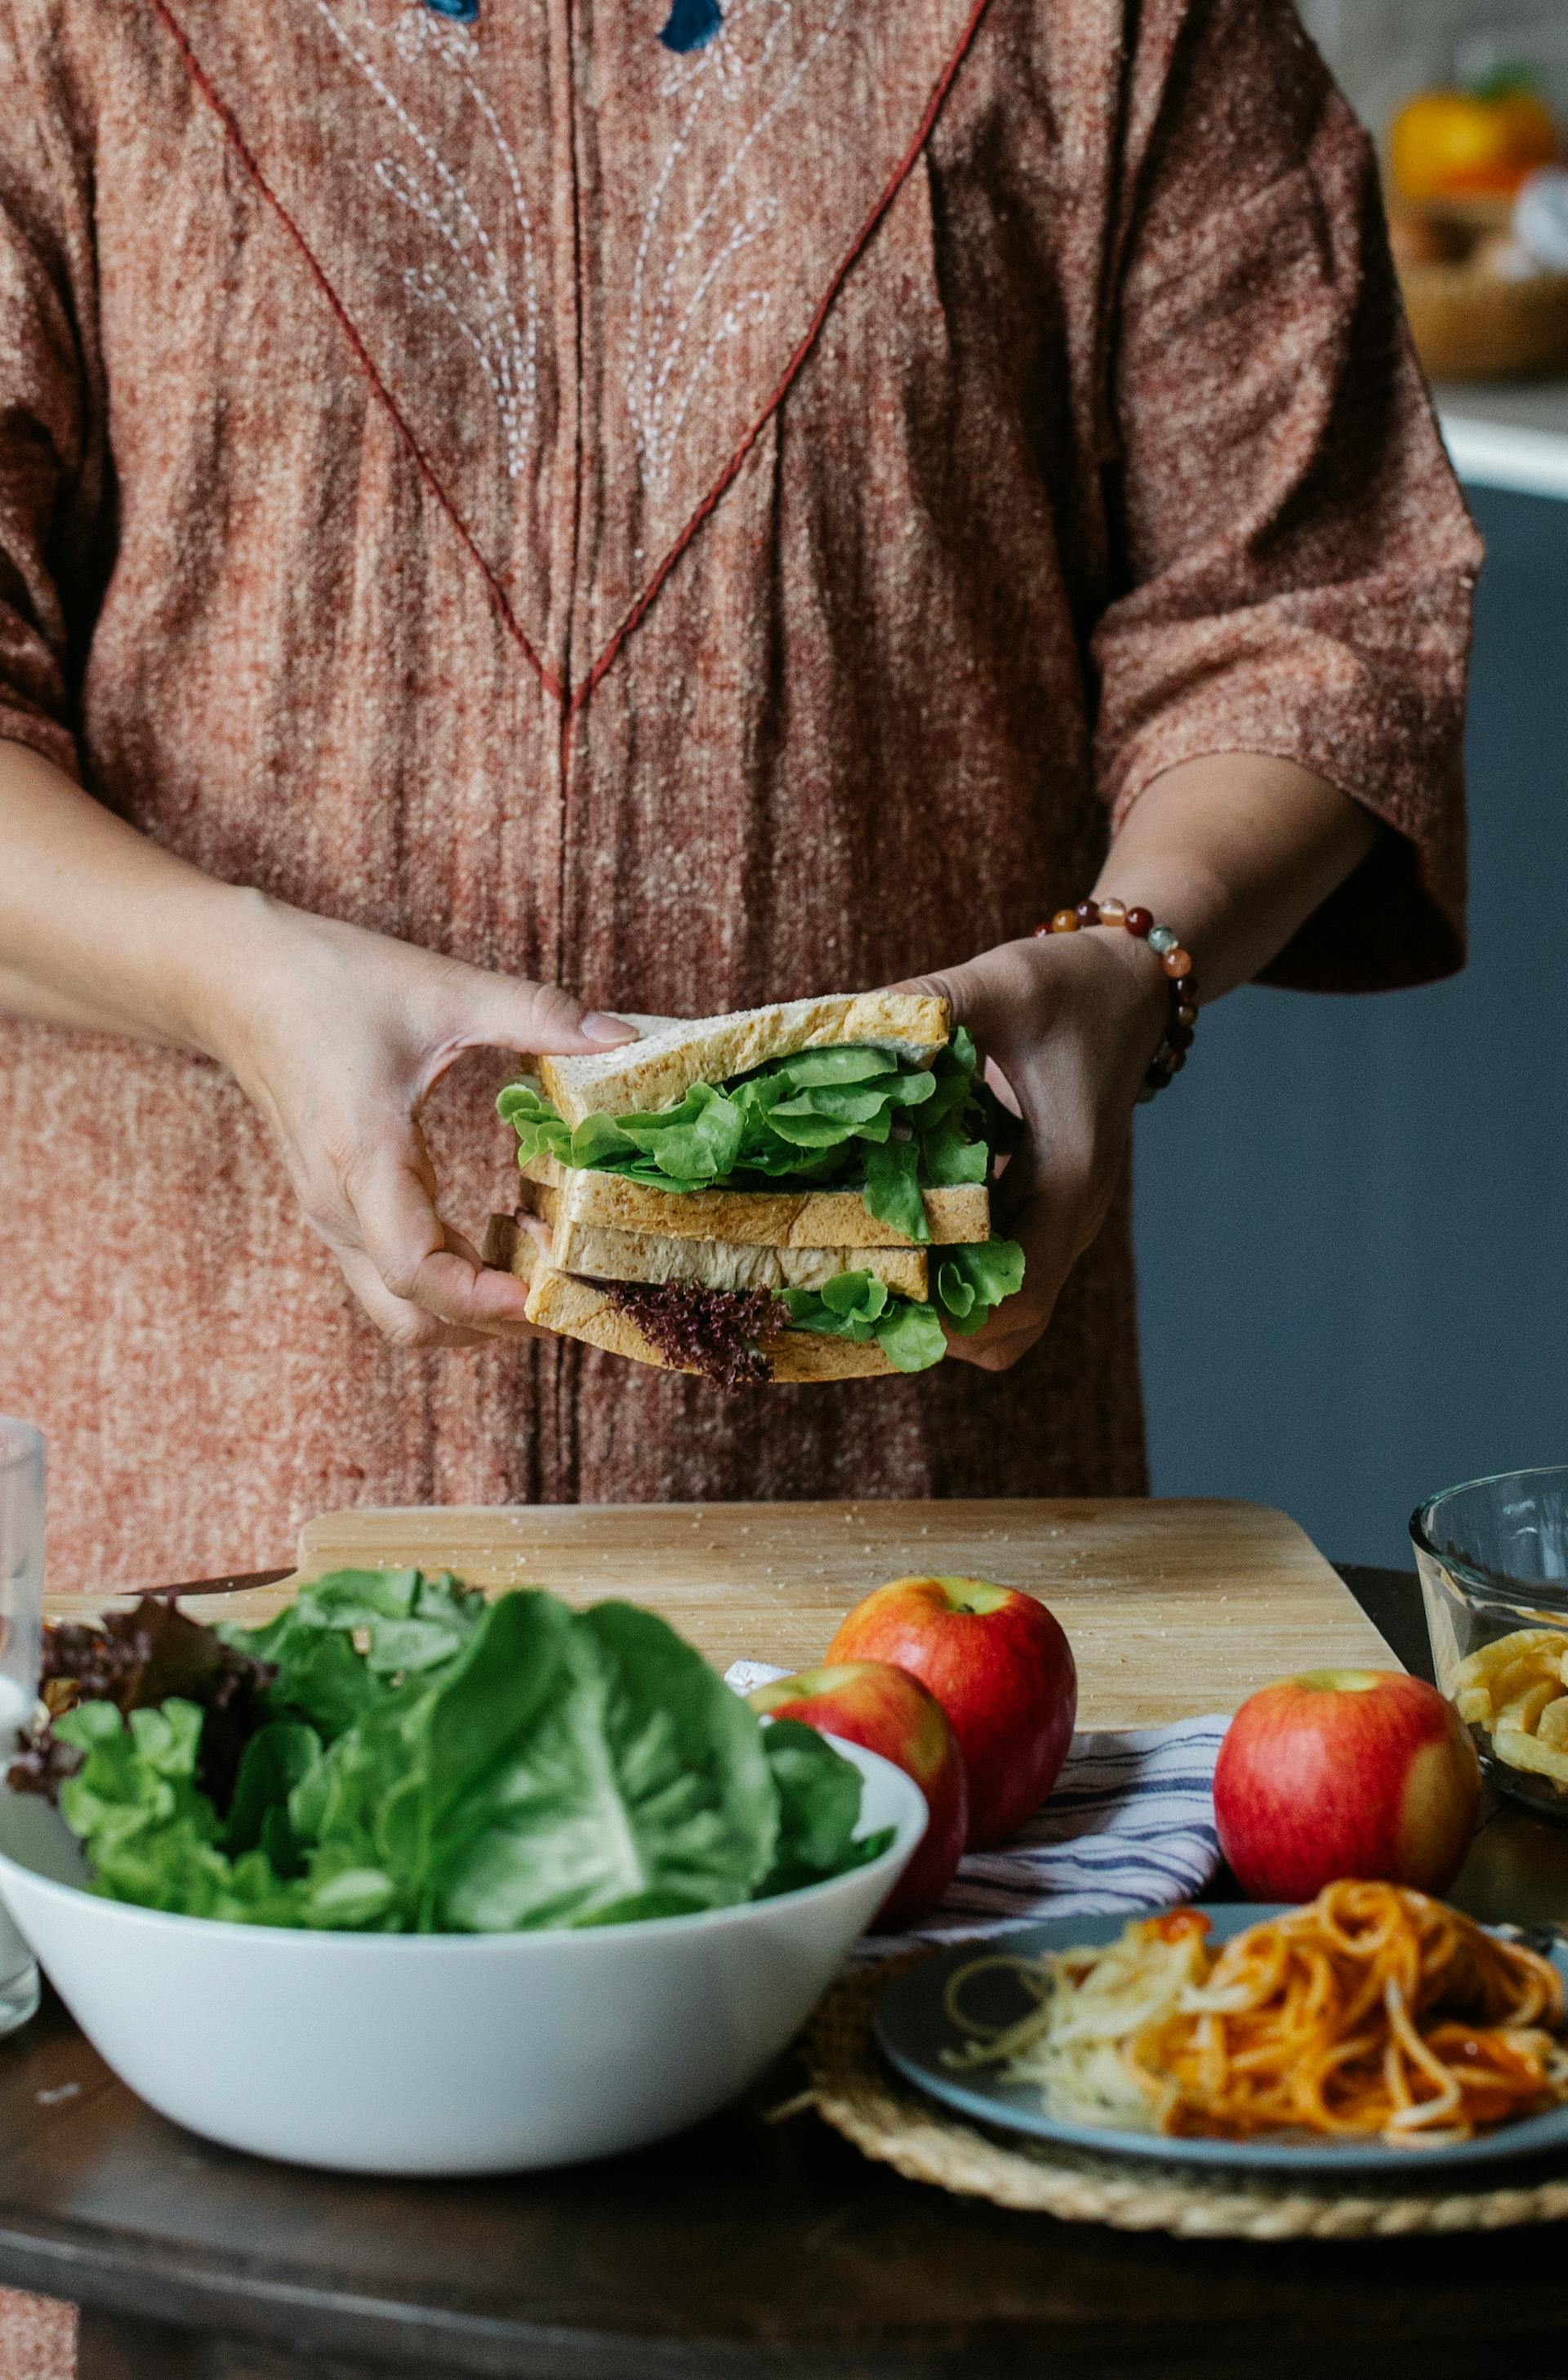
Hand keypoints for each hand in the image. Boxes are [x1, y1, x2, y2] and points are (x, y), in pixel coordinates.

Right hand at [206, 895, 634, 1349]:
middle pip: (414, 1318)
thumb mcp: (441, 989)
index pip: (418, 1273)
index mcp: (362, 1160)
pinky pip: (392, 1274)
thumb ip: (534, 1013)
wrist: (233, 981)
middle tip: (569, 1292)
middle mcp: (340, 1206)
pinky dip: (450, 1279)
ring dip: (473, 1308)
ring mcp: (333, 1214)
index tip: (551, 1290)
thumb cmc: (324, 982)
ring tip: (545, 1267)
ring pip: (401, 1307)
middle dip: (493, 1324)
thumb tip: (621, 1036)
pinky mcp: (337, 1208)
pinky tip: (503, 1238)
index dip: (487, 1300)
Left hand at [901, 930, 1168, 1370]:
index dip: (948, 1311)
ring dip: (940, 1307)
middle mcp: (1071, 1215)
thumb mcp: (1003, 983)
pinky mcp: (1040, 1211)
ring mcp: (1058, 1220)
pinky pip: (997, 1275)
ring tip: (867, 1268)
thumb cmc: (1074, 984)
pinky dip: (948, 1277)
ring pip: (1005, 1314)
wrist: (1130, 984)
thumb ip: (928, 1004)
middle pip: (1009, 1326)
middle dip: (933, 1321)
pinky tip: (890, 1235)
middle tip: (857, 1287)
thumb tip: (843, 1027)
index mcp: (1071, 1175)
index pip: (1020, 1288)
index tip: (878, 1297)